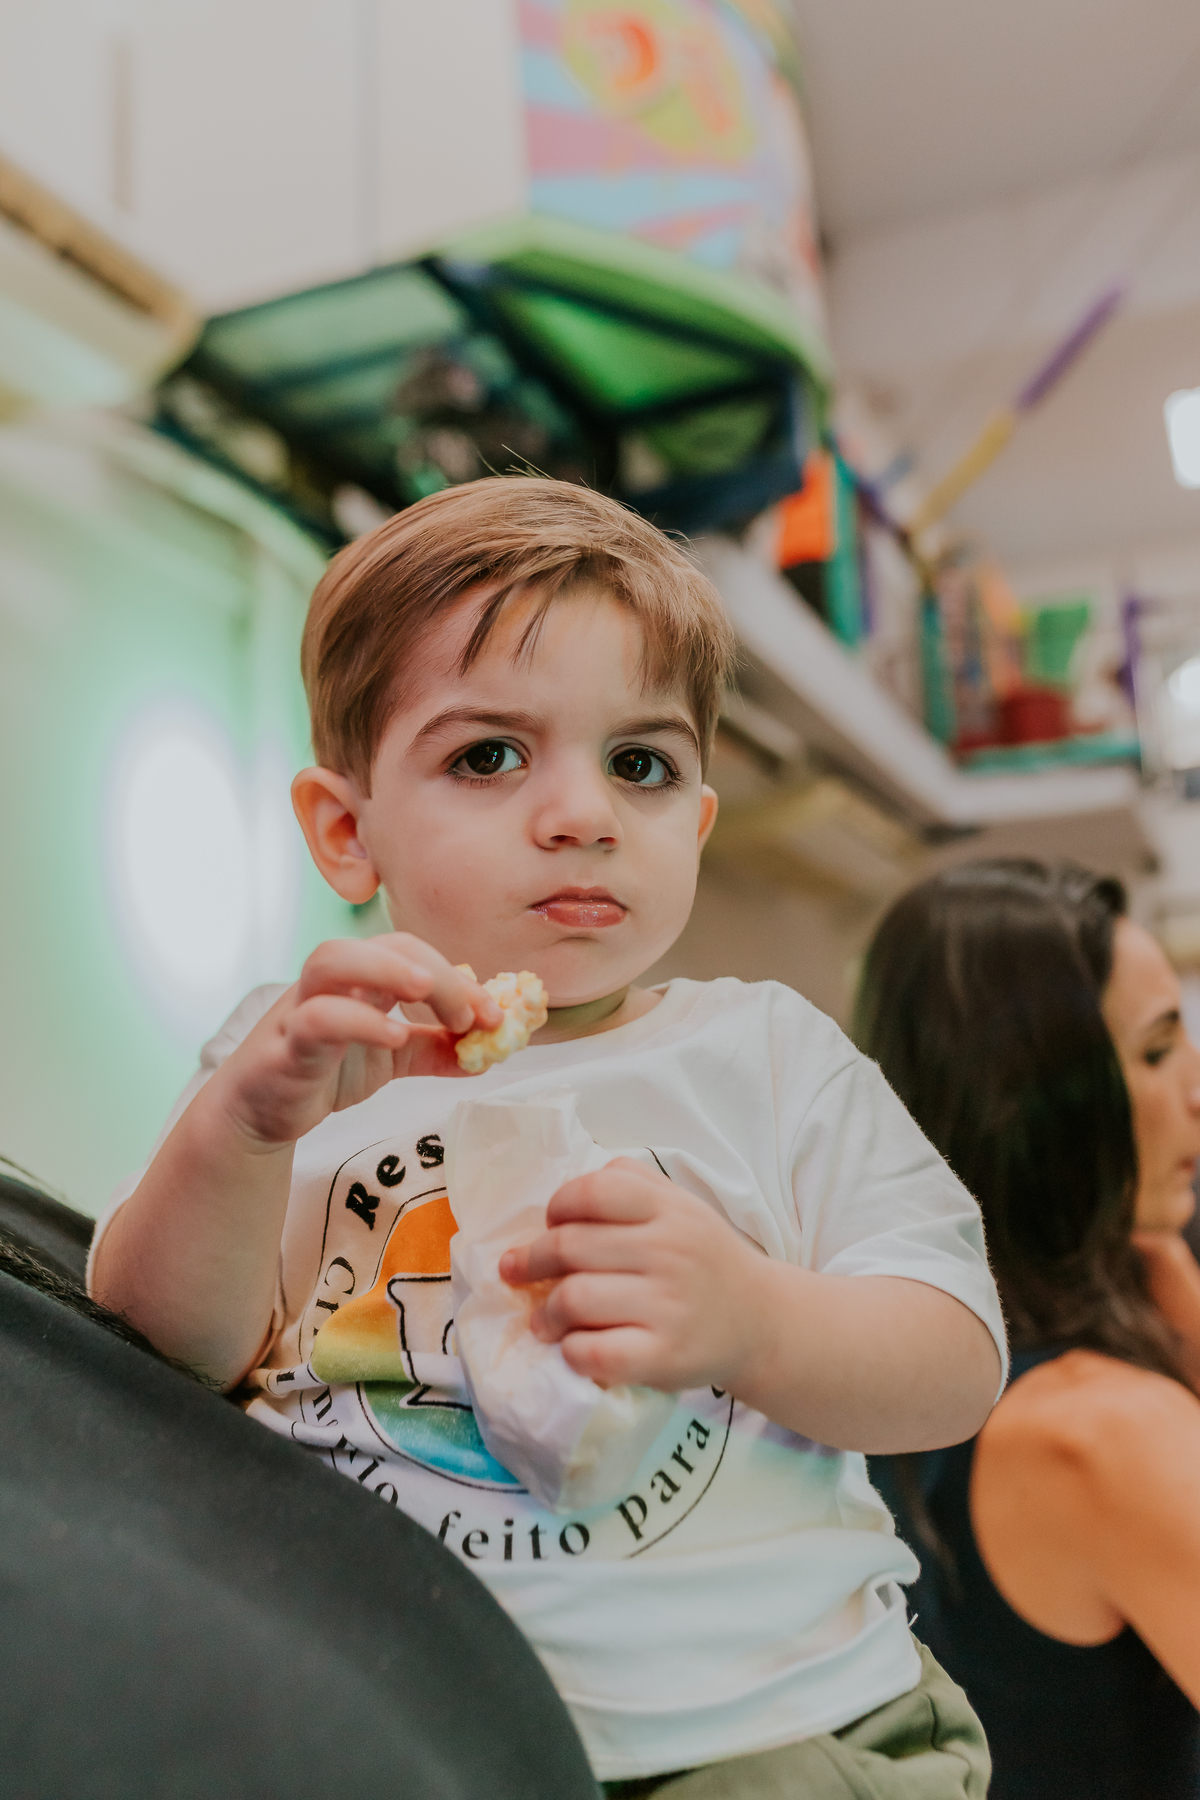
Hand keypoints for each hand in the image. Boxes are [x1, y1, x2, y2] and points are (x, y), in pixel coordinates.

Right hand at [214, 933, 502, 1147]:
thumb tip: (487, 1054)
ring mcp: (302, 1008)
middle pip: (382, 945)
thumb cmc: (321, 1070)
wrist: (258, 1111)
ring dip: (385, 970)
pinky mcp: (284, 1046)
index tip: (494, 1016)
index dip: (458, 977)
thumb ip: (434, 1051)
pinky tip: (394, 1037)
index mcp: (362, 978)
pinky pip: (316, 1019)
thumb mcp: (392, 1060)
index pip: (414, 953)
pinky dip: (357, 1022)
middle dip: (435, 970)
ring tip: (426, 992)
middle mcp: (333, 982)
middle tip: (472, 1014)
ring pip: (332, 960)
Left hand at [498, 1158, 767, 1392]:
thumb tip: (566, 1194)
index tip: (550, 1225)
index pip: (594, 1191)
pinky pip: (593, 1352)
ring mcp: (669, 1306)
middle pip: (569, 1247)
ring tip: (544, 1320)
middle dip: (531, 1261)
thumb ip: (630, 1182)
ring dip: (545, 1313)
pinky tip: (574, 1347)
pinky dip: (571, 1351)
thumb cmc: (704, 1259)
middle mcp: (670, 1252)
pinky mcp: (664, 1356)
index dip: (557, 1206)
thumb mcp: (680, 1206)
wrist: (759, 1322)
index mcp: (670, 1210)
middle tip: (520, 1273)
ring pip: (573, 1299)